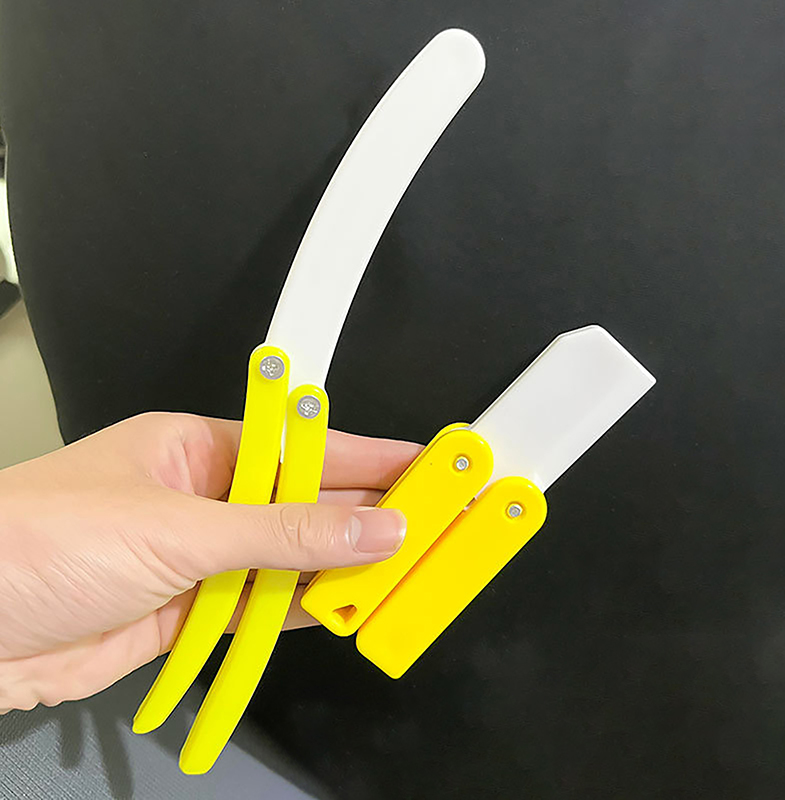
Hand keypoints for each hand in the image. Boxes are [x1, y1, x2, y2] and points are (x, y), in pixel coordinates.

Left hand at [0, 412, 419, 712]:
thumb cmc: (50, 545)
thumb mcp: (177, 531)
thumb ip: (283, 537)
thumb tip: (377, 531)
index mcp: (196, 450)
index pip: (301, 448)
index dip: (368, 456)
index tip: (427, 462)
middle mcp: (202, 499)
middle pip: (300, 507)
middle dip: (364, 517)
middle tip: (435, 523)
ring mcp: (196, 558)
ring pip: (286, 561)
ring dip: (340, 570)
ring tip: (408, 571)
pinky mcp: (187, 613)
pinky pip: (260, 608)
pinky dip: (303, 612)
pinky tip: (349, 610)